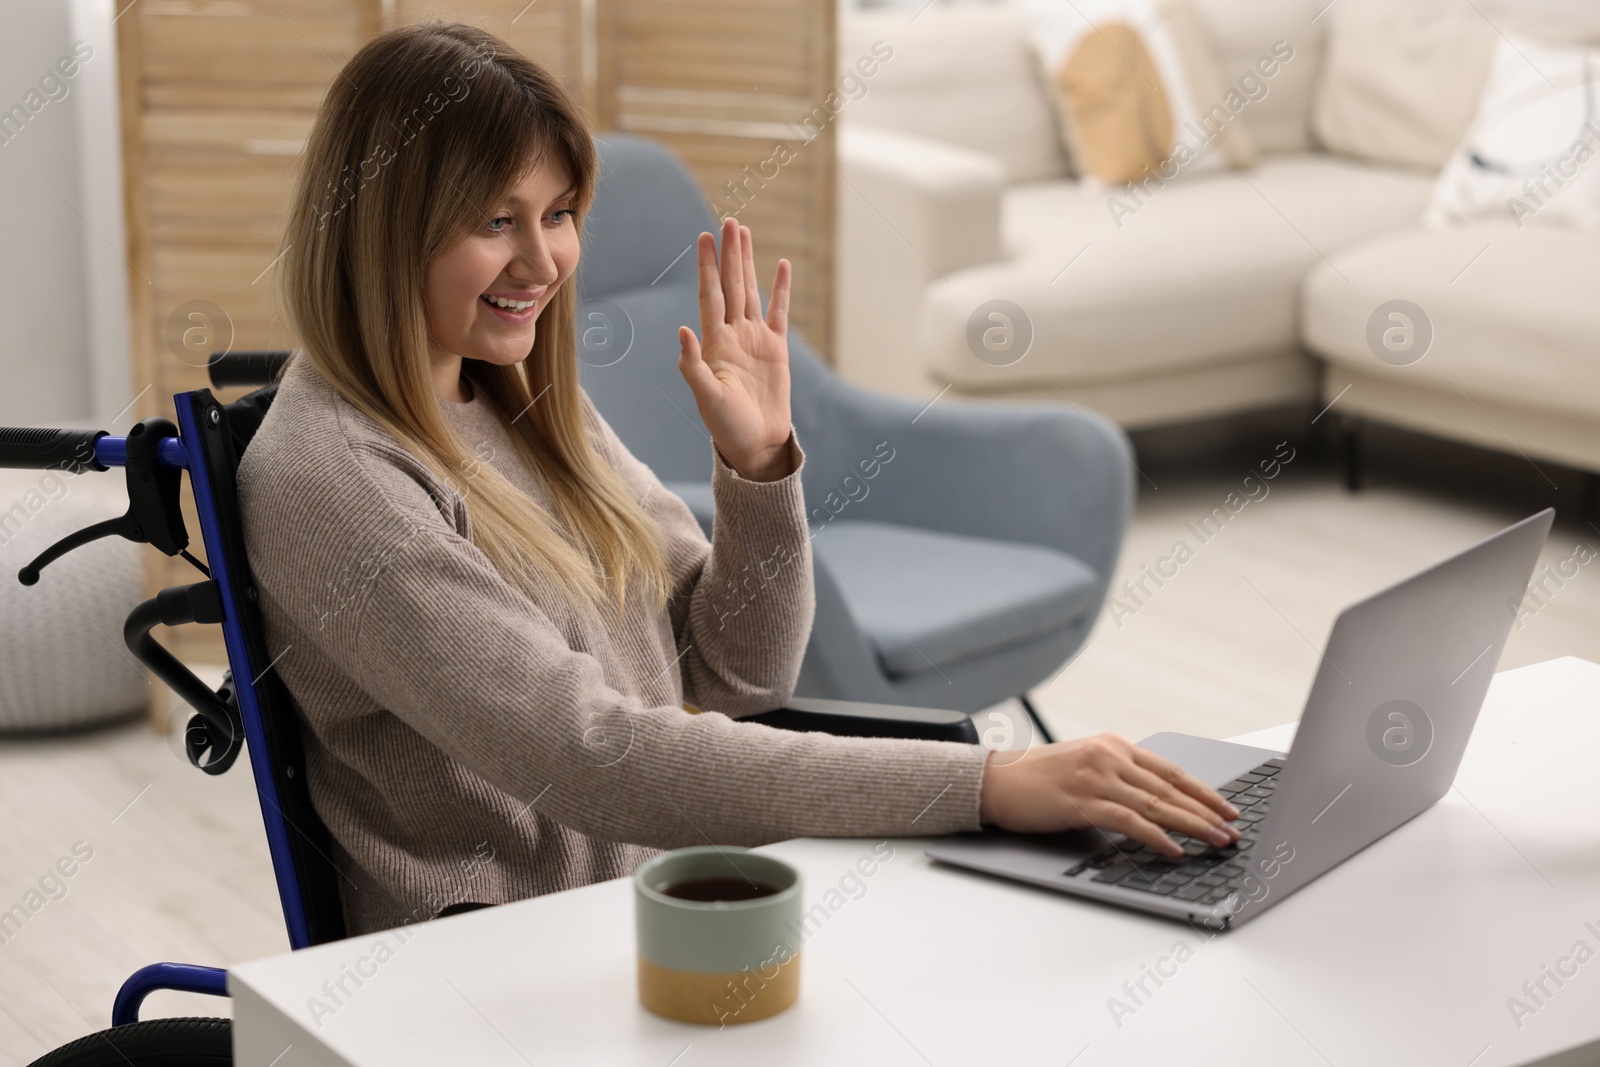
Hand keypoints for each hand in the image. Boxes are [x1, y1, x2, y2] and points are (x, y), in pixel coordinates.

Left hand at [677, 216, 793, 481]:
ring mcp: (755, 339)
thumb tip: (683, 330)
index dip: (707, 266)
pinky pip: (779, 312)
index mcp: (715, 343)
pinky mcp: (776, 349)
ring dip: (747, 263)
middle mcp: (733, 334)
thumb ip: (693, 366)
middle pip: (730, 285)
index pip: (710, 295)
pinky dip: (780, 288)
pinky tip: (780, 265)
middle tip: (728, 222)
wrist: (755, 444)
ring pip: (751, 291)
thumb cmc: (727, 425)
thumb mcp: (707, 398)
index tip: (703, 238)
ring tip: (745, 233)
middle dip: (728, 254)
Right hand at [977, 733, 1239, 857]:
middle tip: (1233, 831)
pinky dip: (1156, 836)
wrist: (995, 781)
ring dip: (1193, 825)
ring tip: (1217, 841)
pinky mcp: (1083, 801)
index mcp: (1113, 745)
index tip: (1227, 808)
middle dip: (1207, 812)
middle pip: (1170, 788)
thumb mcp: (1083, 764)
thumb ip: (1116, 775)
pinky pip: (1130, 821)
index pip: (1170, 770)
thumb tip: (1154, 801)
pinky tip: (1174, 849)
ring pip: (1157, 805)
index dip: (1203, 791)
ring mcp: (1097, 778)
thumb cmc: (1036, 778)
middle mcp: (1110, 756)